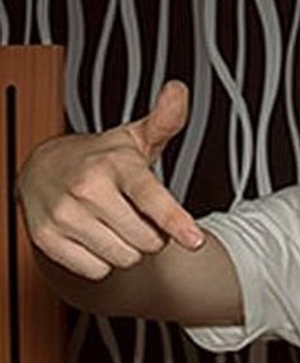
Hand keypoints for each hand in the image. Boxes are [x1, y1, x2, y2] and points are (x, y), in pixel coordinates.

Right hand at [17, 81, 203, 279]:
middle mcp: (87, 189)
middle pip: (148, 241)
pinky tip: (93, 236)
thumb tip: (179, 91)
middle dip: (152, 235)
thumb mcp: (134, 139)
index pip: (150, 197)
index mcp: (115, 165)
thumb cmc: (100, 159)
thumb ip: (164, 121)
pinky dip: (101, 261)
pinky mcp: (47, 239)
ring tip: (115, 224)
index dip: (174, 220)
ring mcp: (64, 215)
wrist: (41, 170)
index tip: (194, 240)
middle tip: (138, 215)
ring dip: (128, 249)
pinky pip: (97, 270)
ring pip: (124, 259)